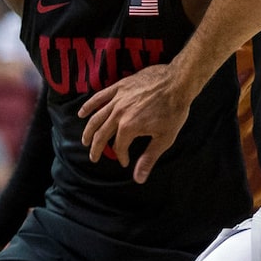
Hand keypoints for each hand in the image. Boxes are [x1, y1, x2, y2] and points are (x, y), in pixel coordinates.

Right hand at [79, 64, 189, 183]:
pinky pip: (99, 97)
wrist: (178, 82)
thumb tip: (138, 179)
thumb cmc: (174, 110)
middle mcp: (119, 113)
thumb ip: (149, 158)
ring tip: (85, 141)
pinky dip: (89, 106)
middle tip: (94, 158)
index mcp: (129, 127)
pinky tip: (82, 113)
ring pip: (96, 117)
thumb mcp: (165, 138)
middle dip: (96, 148)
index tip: (125, 161)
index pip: (119, 147)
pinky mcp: (119, 87)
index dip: (121, 156)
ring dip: (89, 131)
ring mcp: (117, 99)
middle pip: (101, 134)